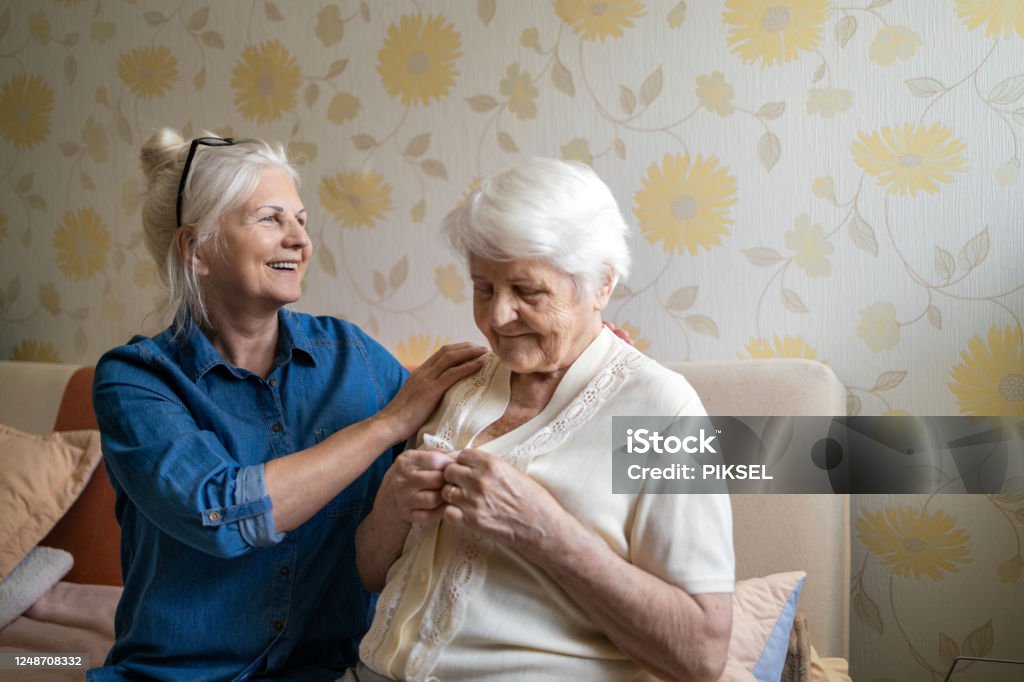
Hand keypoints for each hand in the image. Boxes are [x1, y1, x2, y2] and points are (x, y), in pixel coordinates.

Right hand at [378, 342, 486, 442]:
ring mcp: (426, 380)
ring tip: (485, 352)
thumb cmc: (401, 419)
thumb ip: (426, 394)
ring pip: (451, 358)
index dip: (458, 349)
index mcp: (419, 373)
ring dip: (470, 353)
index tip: (472, 350)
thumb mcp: (415, 400)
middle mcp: (422, 372)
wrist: (388, 426)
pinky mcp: (430, 390)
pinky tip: (479, 365)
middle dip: (466, 347)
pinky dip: (468, 367)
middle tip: (483, 348)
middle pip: (447, 351)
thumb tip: (441, 398)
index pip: (440, 354)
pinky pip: (452, 374)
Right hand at [378, 449, 453, 524]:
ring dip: (446, 497)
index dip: (449, 463)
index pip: (434, 459)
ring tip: (449, 494)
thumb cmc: (409, 475)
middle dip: (449, 481)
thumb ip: (437, 454)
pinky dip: (441, 512)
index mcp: (407, 461)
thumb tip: (459, 455)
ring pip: (435, 499)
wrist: (387, 500)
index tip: (455, 466)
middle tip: (455, 482)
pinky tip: (444, 506)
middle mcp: (403, 479)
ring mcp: (405, 499)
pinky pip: (430, 516)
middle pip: (437, 480)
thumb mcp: (416, 459)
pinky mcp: (408, 515)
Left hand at [440, 448, 568, 551]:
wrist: (542, 528)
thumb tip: (472, 464)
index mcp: (491, 464)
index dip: (464, 463)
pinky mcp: (471, 521)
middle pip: (450, 471)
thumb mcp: (513, 472)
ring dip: (453, 496)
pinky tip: (464, 515)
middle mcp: (479, 479)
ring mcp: (473, 500)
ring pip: (446, 491)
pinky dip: (453, 513)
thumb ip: (490, 467)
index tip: (468, 470)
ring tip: (466, 502)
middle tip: (464, 486)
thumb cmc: (534, 500)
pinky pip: (447, 512)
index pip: (462, 455)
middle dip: (455, 478)